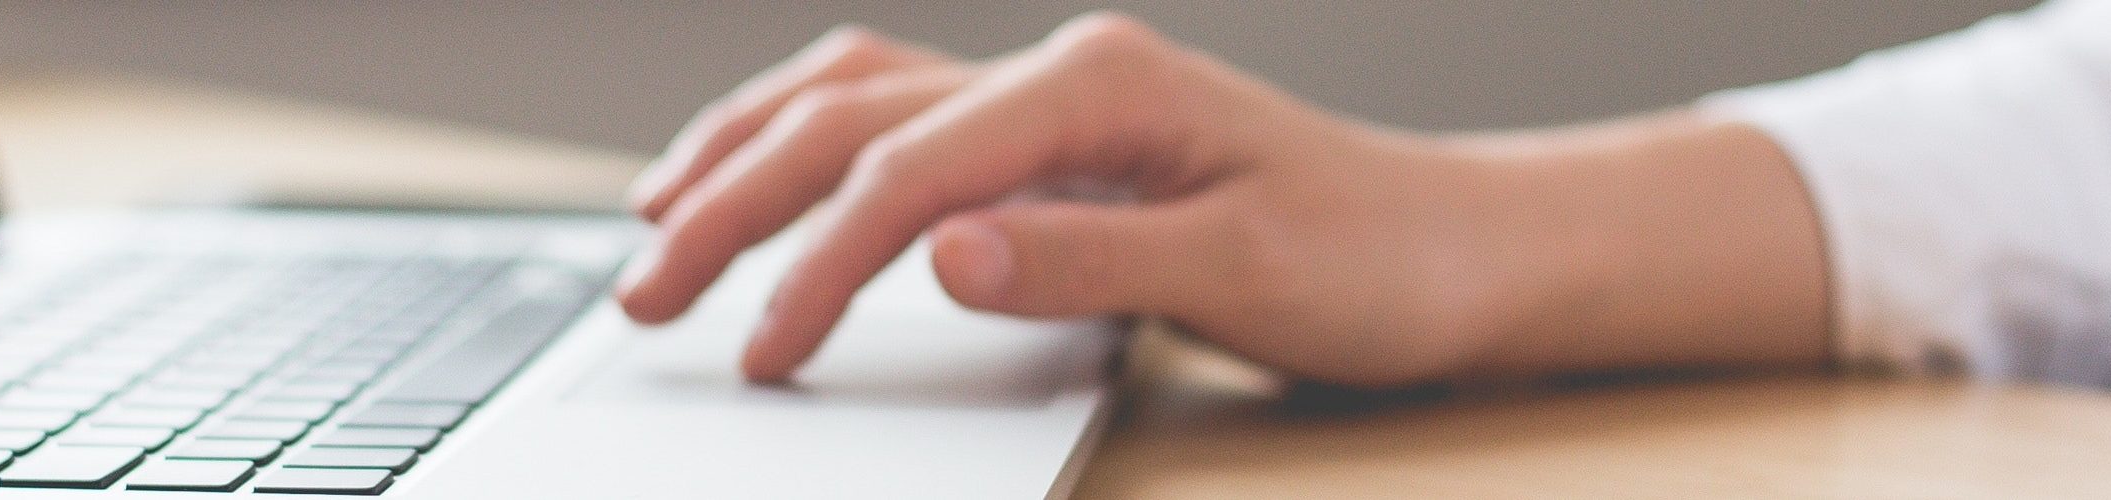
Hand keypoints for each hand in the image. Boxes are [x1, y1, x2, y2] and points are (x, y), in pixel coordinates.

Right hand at [613, 12, 1835, 384]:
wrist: (1465, 249)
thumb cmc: (1377, 262)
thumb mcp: (1246, 276)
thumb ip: (1085, 261)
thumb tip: (939, 254)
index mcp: (1099, 88)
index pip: (908, 170)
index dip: (816, 264)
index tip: (762, 353)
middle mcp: (1063, 73)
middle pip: (847, 118)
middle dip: (728, 203)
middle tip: (645, 297)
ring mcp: (1054, 98)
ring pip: (851, 96)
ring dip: (742, 154)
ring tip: (653, 224)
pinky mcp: (1056, 138)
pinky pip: (895, 115)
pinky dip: (806, 145)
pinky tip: (763, 179)